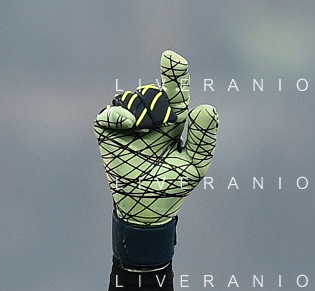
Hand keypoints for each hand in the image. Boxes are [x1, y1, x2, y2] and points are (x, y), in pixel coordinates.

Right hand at [95, 50, 217, 226]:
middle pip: (153, 93)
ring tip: (145, 136)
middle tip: (162, 129)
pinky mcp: (108, 130)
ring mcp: (128, 122)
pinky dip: (118, 116)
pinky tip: (128, 124)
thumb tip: (207, 107)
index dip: (175, 74)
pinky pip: (110, 112)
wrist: (146, 208)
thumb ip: (203, 138)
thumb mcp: (195, 165)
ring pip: (132, 98)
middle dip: (159, 108)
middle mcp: (151, 117)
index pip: (176, 92)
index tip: (172, 57)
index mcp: (173, 122)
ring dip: (141, 114)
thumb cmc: (173, 187)